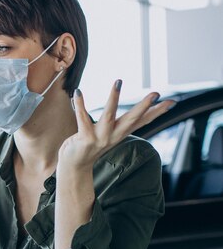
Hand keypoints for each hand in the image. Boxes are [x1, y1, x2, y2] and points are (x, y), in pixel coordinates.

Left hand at [58, 80, 175, 169]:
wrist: (74, 166)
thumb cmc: (90, 146)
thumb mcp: (109, 134)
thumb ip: (117, 122)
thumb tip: (129, 111)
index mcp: (120, 133)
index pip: (143, 121)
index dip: (157, 112)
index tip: (172, 102)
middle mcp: (113, 136)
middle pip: (132, 119)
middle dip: (143, 106)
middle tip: (156, 93)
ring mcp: (100, 138)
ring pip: (109, 116)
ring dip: (114, 98)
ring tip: (119, 81)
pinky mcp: (85, 138)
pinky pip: (82, 119)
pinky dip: (80, 105)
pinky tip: (78, 92)